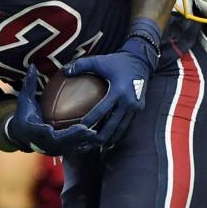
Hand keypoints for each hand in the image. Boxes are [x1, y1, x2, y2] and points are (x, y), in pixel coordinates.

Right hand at [6, 65, 101, 155]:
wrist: (21, 135)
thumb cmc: (23, 114)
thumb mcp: (24, 99)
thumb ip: (29, 84)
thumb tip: (33, 66)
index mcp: (33, 130)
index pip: (42, 132)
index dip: (51, 132)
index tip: (61, 127)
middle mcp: (43, 143)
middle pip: (60, 143)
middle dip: (73, 138)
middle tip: (86, 130)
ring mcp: (52, 149)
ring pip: (69, 148)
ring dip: (82, 142)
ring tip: (96, 134)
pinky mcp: (60, 152)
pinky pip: (73, 149)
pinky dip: (84, 144)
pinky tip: (97, 137)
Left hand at [62, 19, 158, 145]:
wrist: (142, 61)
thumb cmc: (118, 61)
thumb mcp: (100, 61)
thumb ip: (81, 65)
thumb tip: (64, 71)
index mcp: (118, 90)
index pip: (102, 110)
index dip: (90, 121)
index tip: (78, 129)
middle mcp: (128, 101)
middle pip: (112, 126)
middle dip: (99, 138)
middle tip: (86, 144)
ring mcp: (135, 107)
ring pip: (121, 129)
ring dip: (109, 139)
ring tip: (97, 147)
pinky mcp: (139, 109)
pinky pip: (127, 125)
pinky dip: (118, 134)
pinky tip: (109, 141)